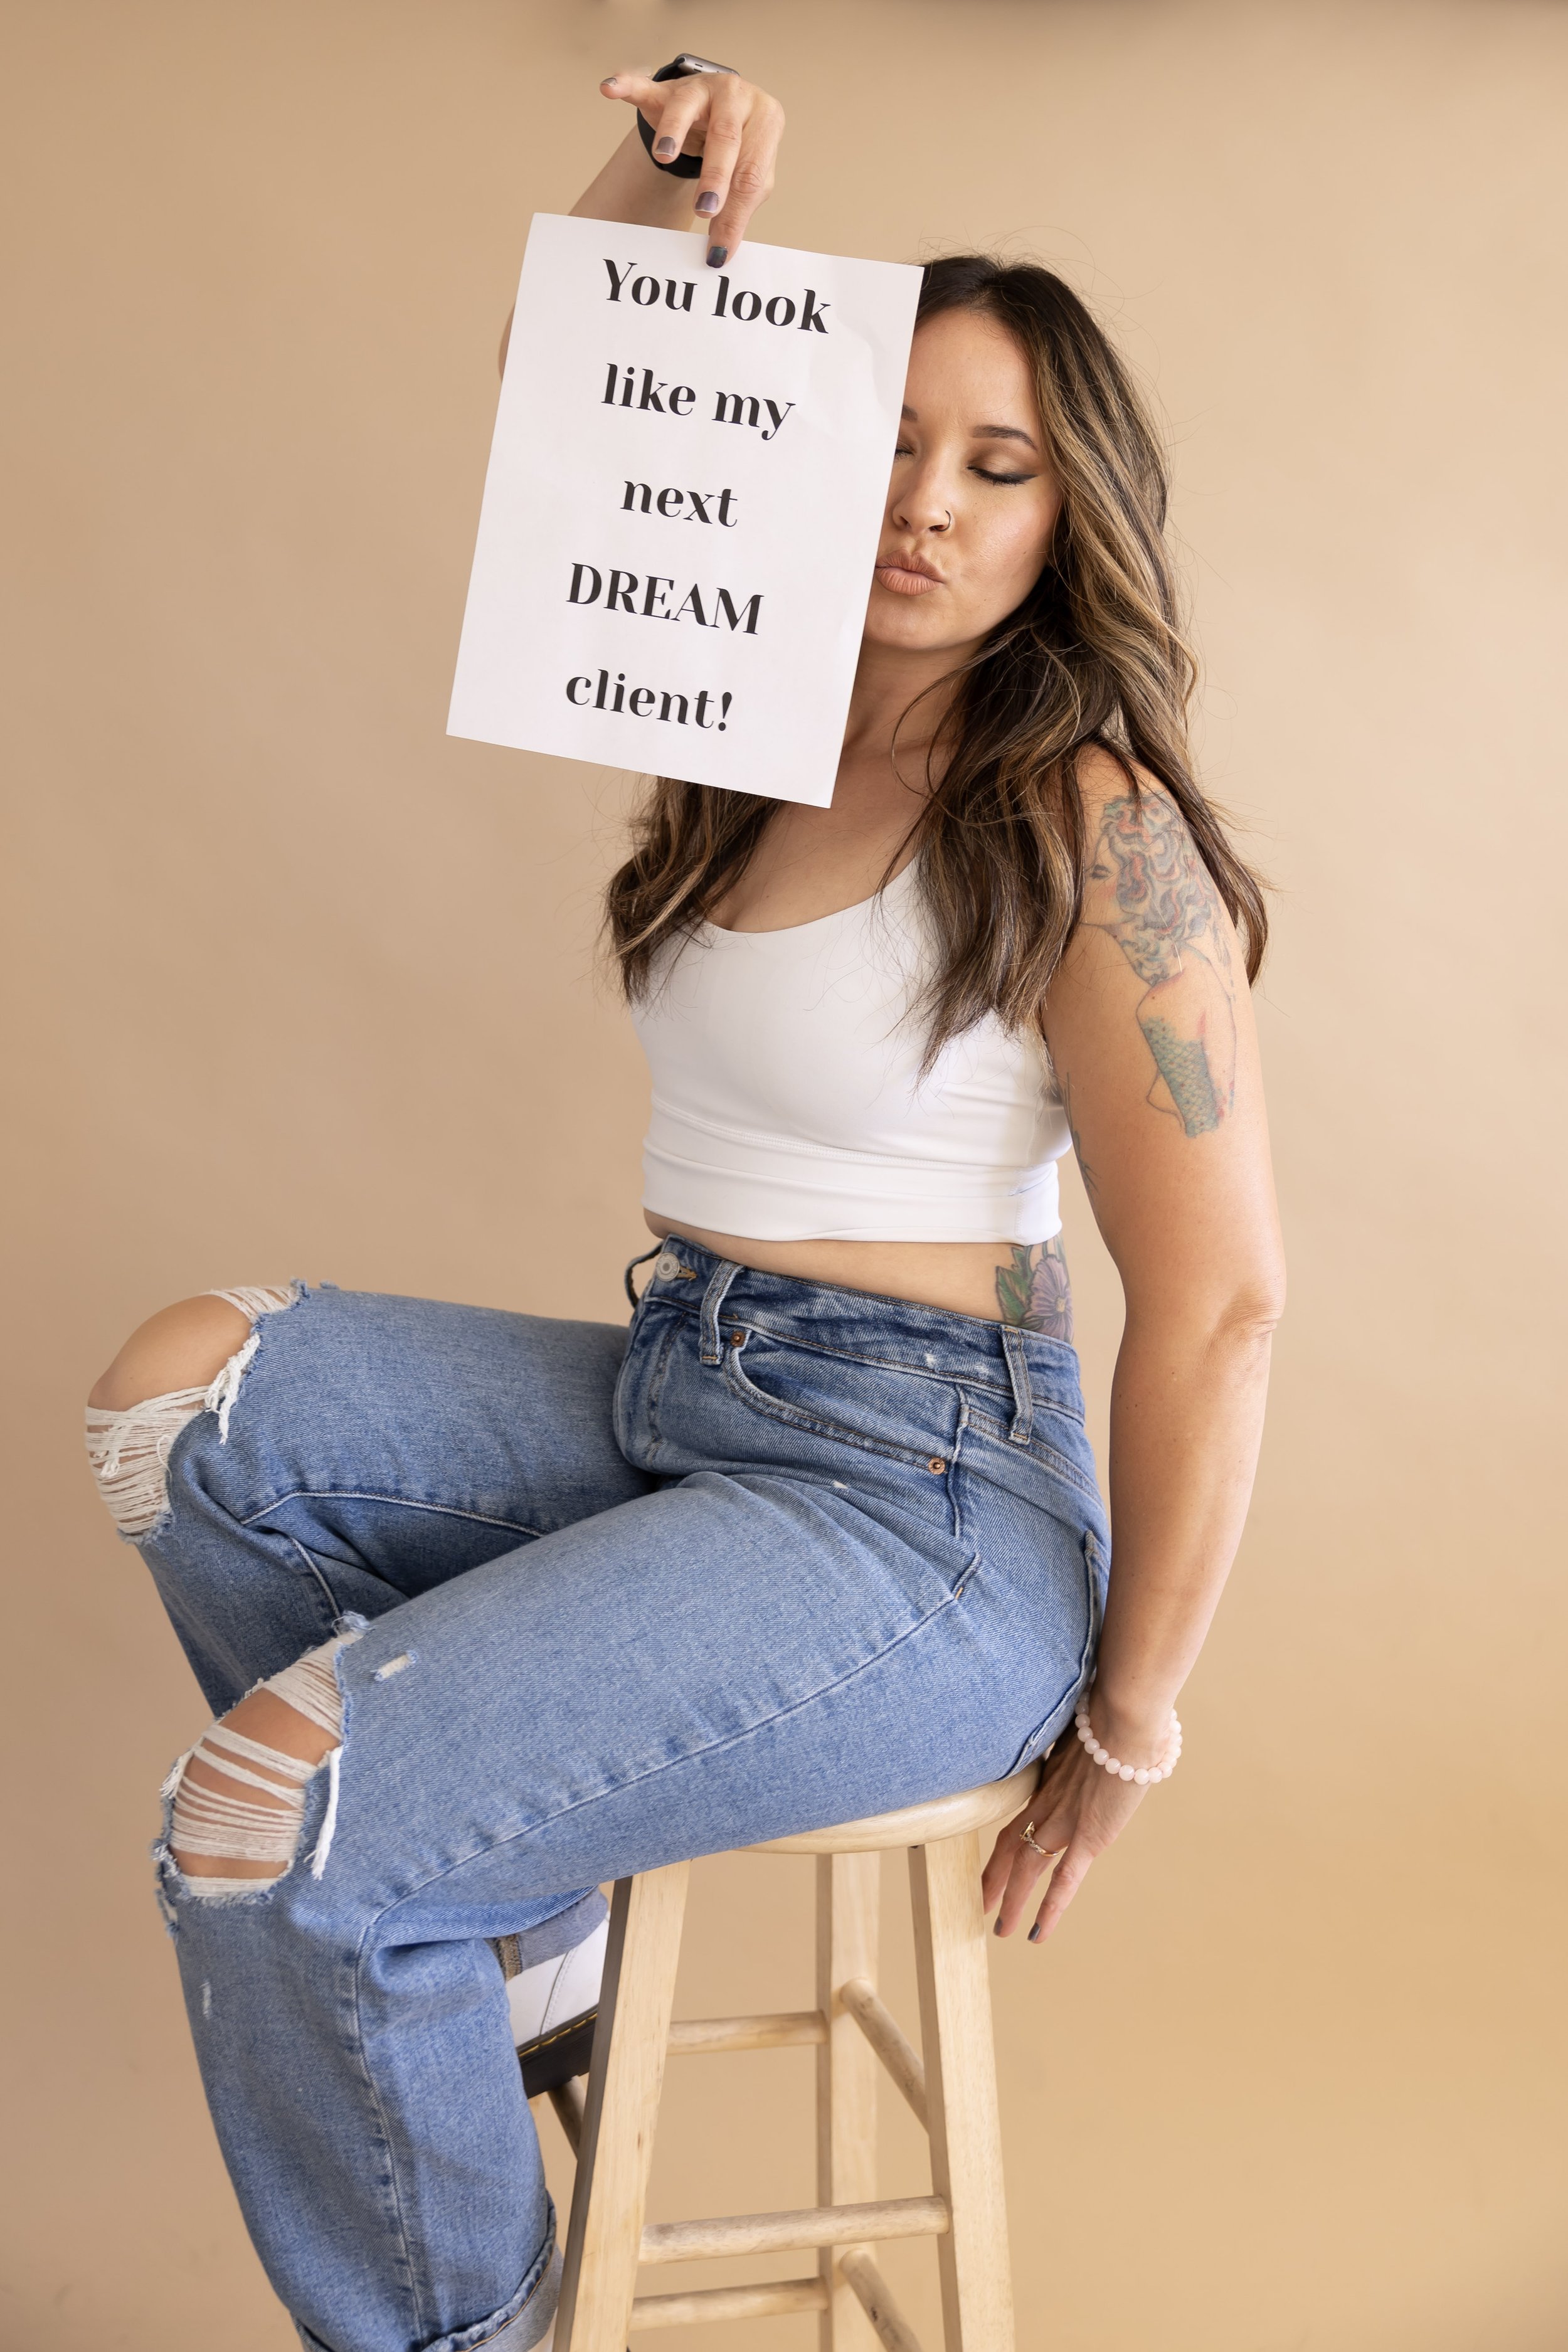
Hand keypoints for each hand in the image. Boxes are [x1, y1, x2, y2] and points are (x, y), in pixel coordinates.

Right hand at [599, 67, 784, 263]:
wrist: (717, 112)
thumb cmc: (738, 149)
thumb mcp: (745, 179)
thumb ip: (737, 211)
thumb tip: (720, 252)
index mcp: (766, 121)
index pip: (750, 171)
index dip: (734, 211)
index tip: (719, 246)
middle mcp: (738, 96)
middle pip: (725, 137)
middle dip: (714, 176)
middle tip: (703, 209)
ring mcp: (701, 86)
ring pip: (687, 106)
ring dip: (673, 132)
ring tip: (664, 157)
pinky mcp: (668, 88)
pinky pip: (646, 87)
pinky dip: (627, 86)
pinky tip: (610, 90)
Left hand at [982, 1724, 1155, 1944]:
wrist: (1124, 1718)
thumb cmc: (1114, 1715)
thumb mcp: (1089, 1731)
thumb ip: (1085, 1747)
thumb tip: (1096, 1740)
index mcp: (1050, 1780)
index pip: (1017, 1816)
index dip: (1003, 1840)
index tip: (993, 1861)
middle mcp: (1049, 1802)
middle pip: (1011, 1844)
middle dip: (994, 1876)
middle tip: (980, 1902)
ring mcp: (1066, 1821)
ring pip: (1028, 1867)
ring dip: (1013, 1900)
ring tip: (1002, 1928)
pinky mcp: (1089, 1836)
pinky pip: (1064, 1881)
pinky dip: (1050, 1909)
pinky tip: (1038, 1933)